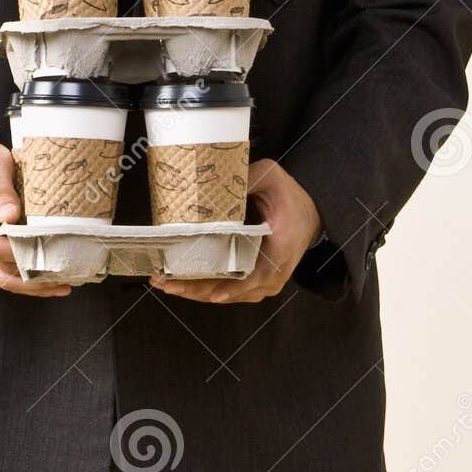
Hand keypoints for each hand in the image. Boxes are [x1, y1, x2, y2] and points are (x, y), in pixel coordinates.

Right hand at [0, 138, 71, 296]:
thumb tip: (10, 215)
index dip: (21, 252)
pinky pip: (1, 273)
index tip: (49, 251)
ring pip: (1, 278)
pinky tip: (47, 282)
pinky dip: (25, 281)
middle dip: (33, 278)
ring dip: (32, 285)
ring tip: (62, 285)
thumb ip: (0, 189)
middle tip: (65, 276)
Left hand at [150, 160, 322, 304]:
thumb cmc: (288, 196)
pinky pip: (225, 290)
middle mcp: (271, 274)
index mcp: (280, 249)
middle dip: (195, 289)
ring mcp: (262, 283)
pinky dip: (201, 289)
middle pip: (231, 290)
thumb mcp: (270, 178)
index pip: (257, 275)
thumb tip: (210, 182)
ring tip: (163, 282)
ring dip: (193, 291)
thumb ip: (244, 179)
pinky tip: (177, 282)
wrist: (309, 213)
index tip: (214, 293)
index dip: (234, 286)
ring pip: (224, 294)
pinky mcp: (252, 283)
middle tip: (164, 281)